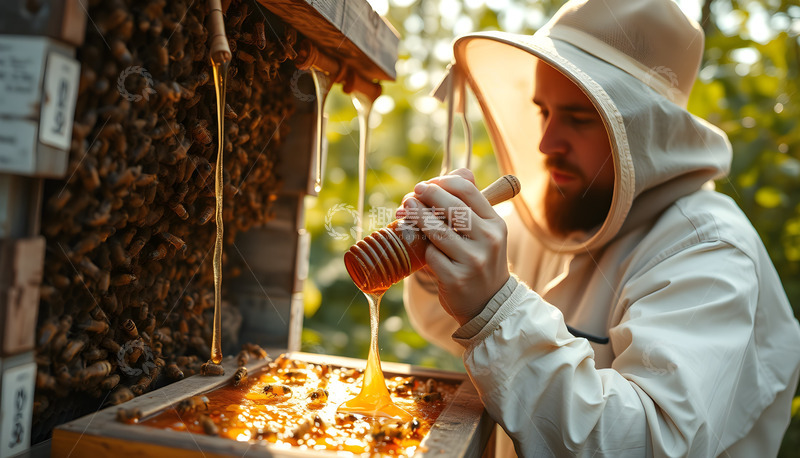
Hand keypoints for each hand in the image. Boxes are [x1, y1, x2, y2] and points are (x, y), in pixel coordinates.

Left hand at [398, 169, 509, 325]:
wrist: (489, 304)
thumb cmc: (480, 261)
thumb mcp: (485, 233)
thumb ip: (471, 206)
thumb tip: (458, 172)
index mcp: (495, 223)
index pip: (467, 190)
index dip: (442, 182)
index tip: (427, 185)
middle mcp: (488, 239)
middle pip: (450, 207)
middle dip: (426, 196)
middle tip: (411, 195)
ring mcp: (473, 260)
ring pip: (436, 230)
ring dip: (416, 218)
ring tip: (404, 211)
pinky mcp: (457, 278)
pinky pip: (431, 255)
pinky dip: (423, 249)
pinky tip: (421, 249)